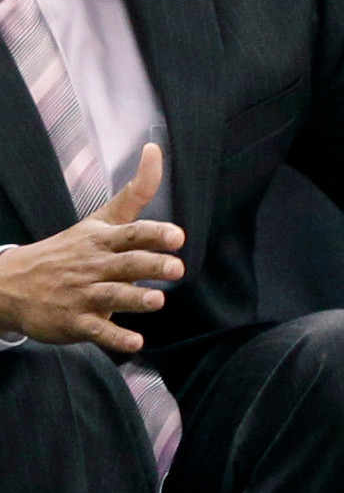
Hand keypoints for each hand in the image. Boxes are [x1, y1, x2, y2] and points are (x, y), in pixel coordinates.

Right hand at [0, 144, 183, 354]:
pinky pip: (98, 330)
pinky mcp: (75, 321)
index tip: (177, 236)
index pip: (131, 234)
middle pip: (126, 264)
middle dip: (151, 265)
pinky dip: (116, 337)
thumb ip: (135, 192)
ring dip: (135, 299)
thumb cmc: (69, 250)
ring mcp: (82, 294)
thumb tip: (155, 149)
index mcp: (102, 241)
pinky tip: (136, 343)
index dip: (154, 234)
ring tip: (157, 301)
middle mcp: (94, 266)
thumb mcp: (99, 219)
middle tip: (177, 268)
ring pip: (112, 296)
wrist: (12, 283)